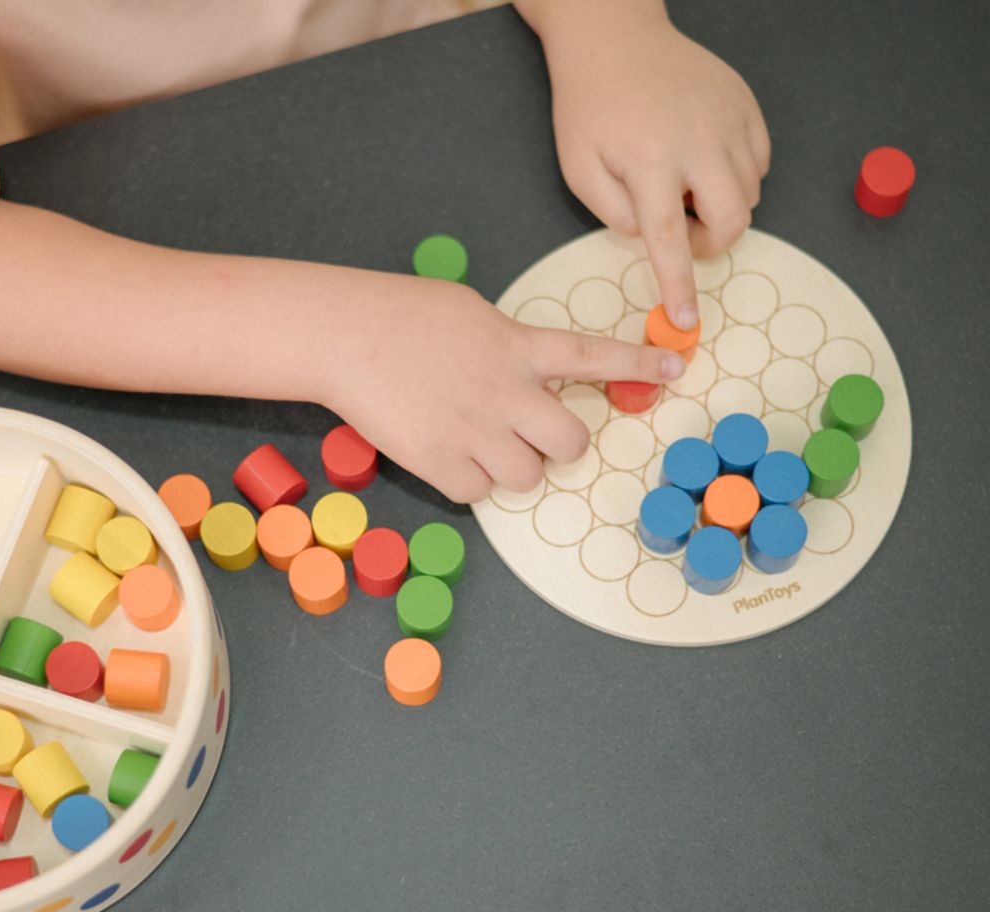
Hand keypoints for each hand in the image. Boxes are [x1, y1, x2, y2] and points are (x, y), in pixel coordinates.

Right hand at [320, 273, 684, 502]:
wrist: (342, 335)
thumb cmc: (400, 314)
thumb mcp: (471, 313)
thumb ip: (511, 345)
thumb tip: (530, 375)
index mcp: (516, 346)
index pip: (593, 356)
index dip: (639, 364)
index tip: (675, 369)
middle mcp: (506, 392)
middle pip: (571, 443)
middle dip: (561, 447)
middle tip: (533, 436)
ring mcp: (474, 431)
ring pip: (528, 477)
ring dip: (511, 466)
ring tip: (476, 441)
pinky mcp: (439, 462)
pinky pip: (478, 493)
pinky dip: (468, 482)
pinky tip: (444, 452)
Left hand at [534, 2, 769, 329]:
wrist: (614, 38)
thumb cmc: (590, 107)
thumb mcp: (580, 169)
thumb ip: (615, 214)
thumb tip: (653, 238)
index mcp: (650, 159)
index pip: (669, 238)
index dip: (679, 284)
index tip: (686, 322)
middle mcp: (699, 139)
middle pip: (732, 220)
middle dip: (711, 242)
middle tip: (680, 229)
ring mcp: (730, 118)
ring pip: (749, 194)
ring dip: (720, 207)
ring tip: (682, 183)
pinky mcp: (747, 104)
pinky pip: (760, 163)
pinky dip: (738, 176)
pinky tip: (704, 161)